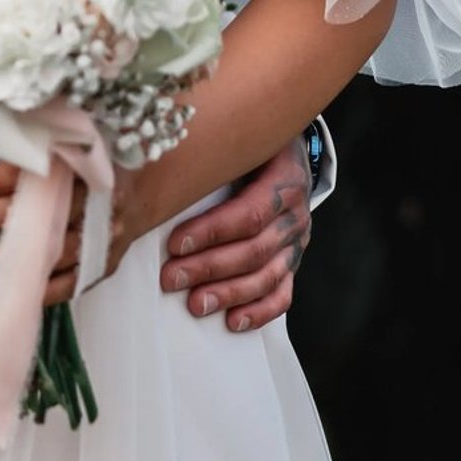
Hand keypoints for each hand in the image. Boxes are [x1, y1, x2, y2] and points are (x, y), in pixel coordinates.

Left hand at [158, 135, 311, 332]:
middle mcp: (294, 215)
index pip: (249, 213)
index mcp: (284, 181)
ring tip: (195, 304)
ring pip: (267, 276)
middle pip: (254, 250)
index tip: (175, 244)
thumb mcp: (241, 139)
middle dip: (209, 267)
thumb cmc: (253, 147)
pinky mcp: (292, 262)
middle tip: (171, 279)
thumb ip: (214, 152)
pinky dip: (259, 311)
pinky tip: (233, 321)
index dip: (212, 231)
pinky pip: (282, 294)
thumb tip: (163, 168)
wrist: (290, 153)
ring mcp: (296, 242)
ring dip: (229, 294)